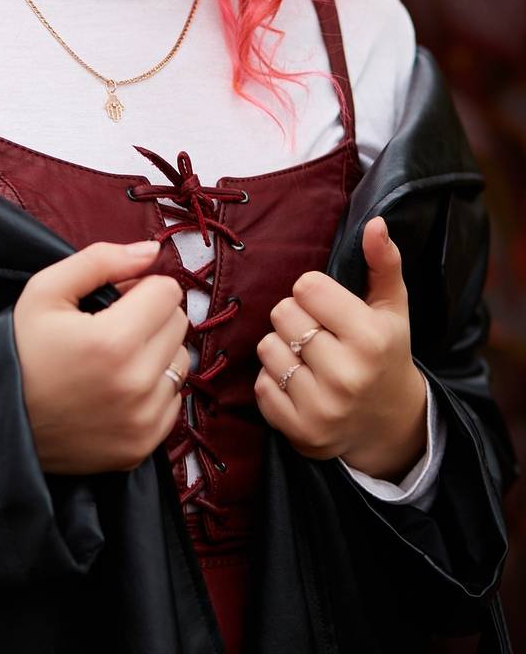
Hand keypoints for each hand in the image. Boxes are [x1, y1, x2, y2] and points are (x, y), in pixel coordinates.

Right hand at [13, 239, 190, 476]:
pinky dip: (153, 391)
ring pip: (180, 363)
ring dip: (157, 353)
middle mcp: (136, 383)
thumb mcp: (45, 290)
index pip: (168, 292)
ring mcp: (142, 419)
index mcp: (114, 340)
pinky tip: (118, 390)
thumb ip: (101, 261)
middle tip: (113, 326)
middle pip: (178, 325)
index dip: (140, 288)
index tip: (115, 300)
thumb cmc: (21, 349)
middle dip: (151, 317)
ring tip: (116, 359)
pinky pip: (173, 402)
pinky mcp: (142, 445)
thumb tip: (152, 251)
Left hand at [254, 216, 427, 480]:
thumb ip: (384, 262)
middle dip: (296, 318)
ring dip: (282, 348)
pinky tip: (300, 384)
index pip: (306, 287)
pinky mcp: (299, 431)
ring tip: (309, 358)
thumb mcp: (393, 308)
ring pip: (266, 347)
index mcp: (370, 338)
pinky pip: (261, 385)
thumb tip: (375, 222)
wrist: (390, 425)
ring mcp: (321, 407)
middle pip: (282, 314)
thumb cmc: (386, 354)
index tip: (330, 308)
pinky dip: (274, 381)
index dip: (314, 292)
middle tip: (318, 334)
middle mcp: (346, 374)